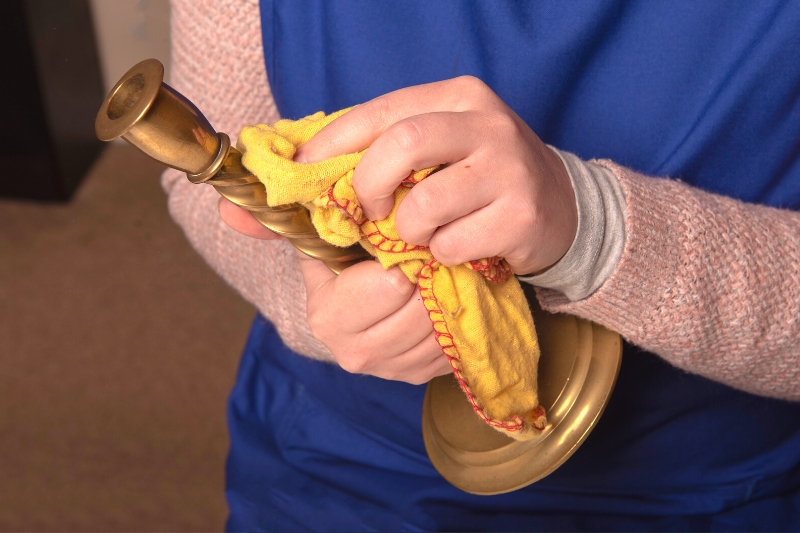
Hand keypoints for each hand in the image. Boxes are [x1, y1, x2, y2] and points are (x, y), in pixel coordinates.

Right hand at [217, 197, 450, 383]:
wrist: (363, 299)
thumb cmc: (340, 261)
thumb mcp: (311, 236)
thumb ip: (273, 221)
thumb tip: (227, 210)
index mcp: (328, 317)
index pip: (387, 286)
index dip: (402, 255)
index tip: (409, 235)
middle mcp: (356, 352)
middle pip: (419, 308)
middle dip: (430, 275)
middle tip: (433, 249)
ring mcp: (391, 369)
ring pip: (441, 325)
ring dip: (448, 293)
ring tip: (440, 268)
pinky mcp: (421, 375)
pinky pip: (455, 342)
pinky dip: (456, 315)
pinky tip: (444, 295)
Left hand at [296, 76, 577, 275]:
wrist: (560, 207)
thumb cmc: (476, 180)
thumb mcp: (433, 152)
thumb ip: (368, 159)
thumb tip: (262, 197)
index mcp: (455, 97)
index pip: (378, 112)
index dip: (332, 145)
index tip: (304, 176)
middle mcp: (486, 122)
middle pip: (402, 146)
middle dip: (369, 186)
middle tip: (370, 212)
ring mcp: (509, 168)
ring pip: (425, 204)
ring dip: (409, 232)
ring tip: (423, 235)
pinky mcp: (523, 214)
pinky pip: (453, 244)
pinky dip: (442, 255)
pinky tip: (457, 249)